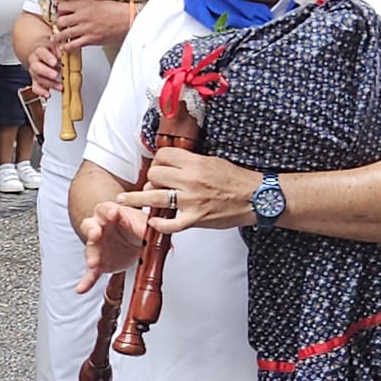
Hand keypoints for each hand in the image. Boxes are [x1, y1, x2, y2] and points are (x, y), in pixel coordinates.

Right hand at [26, 40, 62, 94]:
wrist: (40, 53)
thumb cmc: (49, 50)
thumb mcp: (56, 45)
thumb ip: (61, 49)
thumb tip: (67, 52)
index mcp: (40, 50)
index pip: (41, 52)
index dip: (47, 58)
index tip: (54, 62)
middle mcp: (35, 61)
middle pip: (37, 67)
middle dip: (46, 72)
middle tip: (55, 75)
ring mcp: (34, 72)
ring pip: (38, 78)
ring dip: (49, 84)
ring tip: (60, 87)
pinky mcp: (35, 81)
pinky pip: (36, 87)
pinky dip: (41, 92)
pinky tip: (48, 95)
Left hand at [50, 0, 133, 51]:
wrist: (128, 19)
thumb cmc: (117, 10)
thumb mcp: (98, 2)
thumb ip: (86, 6)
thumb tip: (78, 10)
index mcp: (84, 5)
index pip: (63, 6)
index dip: (60, 11)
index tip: (60, 13)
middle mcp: (82, 16)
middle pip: (60, 20)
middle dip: (58, 24)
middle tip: (59, 26)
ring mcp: (86, 29)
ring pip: (64, 33)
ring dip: (58, 36)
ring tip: (55, 38)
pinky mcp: (90, 39)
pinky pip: (73, 44)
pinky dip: (67, 46)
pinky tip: (64, 47)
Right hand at [76, 200, 146, 292]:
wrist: (135, 241)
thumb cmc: (136, 227)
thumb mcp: (146, 225)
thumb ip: (150, 230)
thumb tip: (163, 236)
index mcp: (112, 214)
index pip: (107, 209)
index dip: (108, 211)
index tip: (113, 213)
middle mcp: (101, 228)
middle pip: (90, 225)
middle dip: (92, 229)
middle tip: (95, 234)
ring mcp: (99, 246)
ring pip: (90, 249)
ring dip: (91, 255)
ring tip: (93, 263)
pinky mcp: (100, 262)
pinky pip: (91, 272)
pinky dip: (87, 281)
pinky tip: (82, 287)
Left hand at [118, 147, 258, 231]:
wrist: (255, 197)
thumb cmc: (236, 180)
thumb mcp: (213, 161)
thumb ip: (191, 162)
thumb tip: (171, 164)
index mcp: (195, 163)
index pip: (163, 156)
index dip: (157, 161)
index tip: (157, 167)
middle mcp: (191, 180)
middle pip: (155, 176)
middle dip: (150, 180)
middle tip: (152, 185)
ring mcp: (191, 201)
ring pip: (155, 198)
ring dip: (137, 199)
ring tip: (125, 200)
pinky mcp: (195, 219)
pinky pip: (170, 224)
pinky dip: (158, 224)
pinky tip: (153, 221)